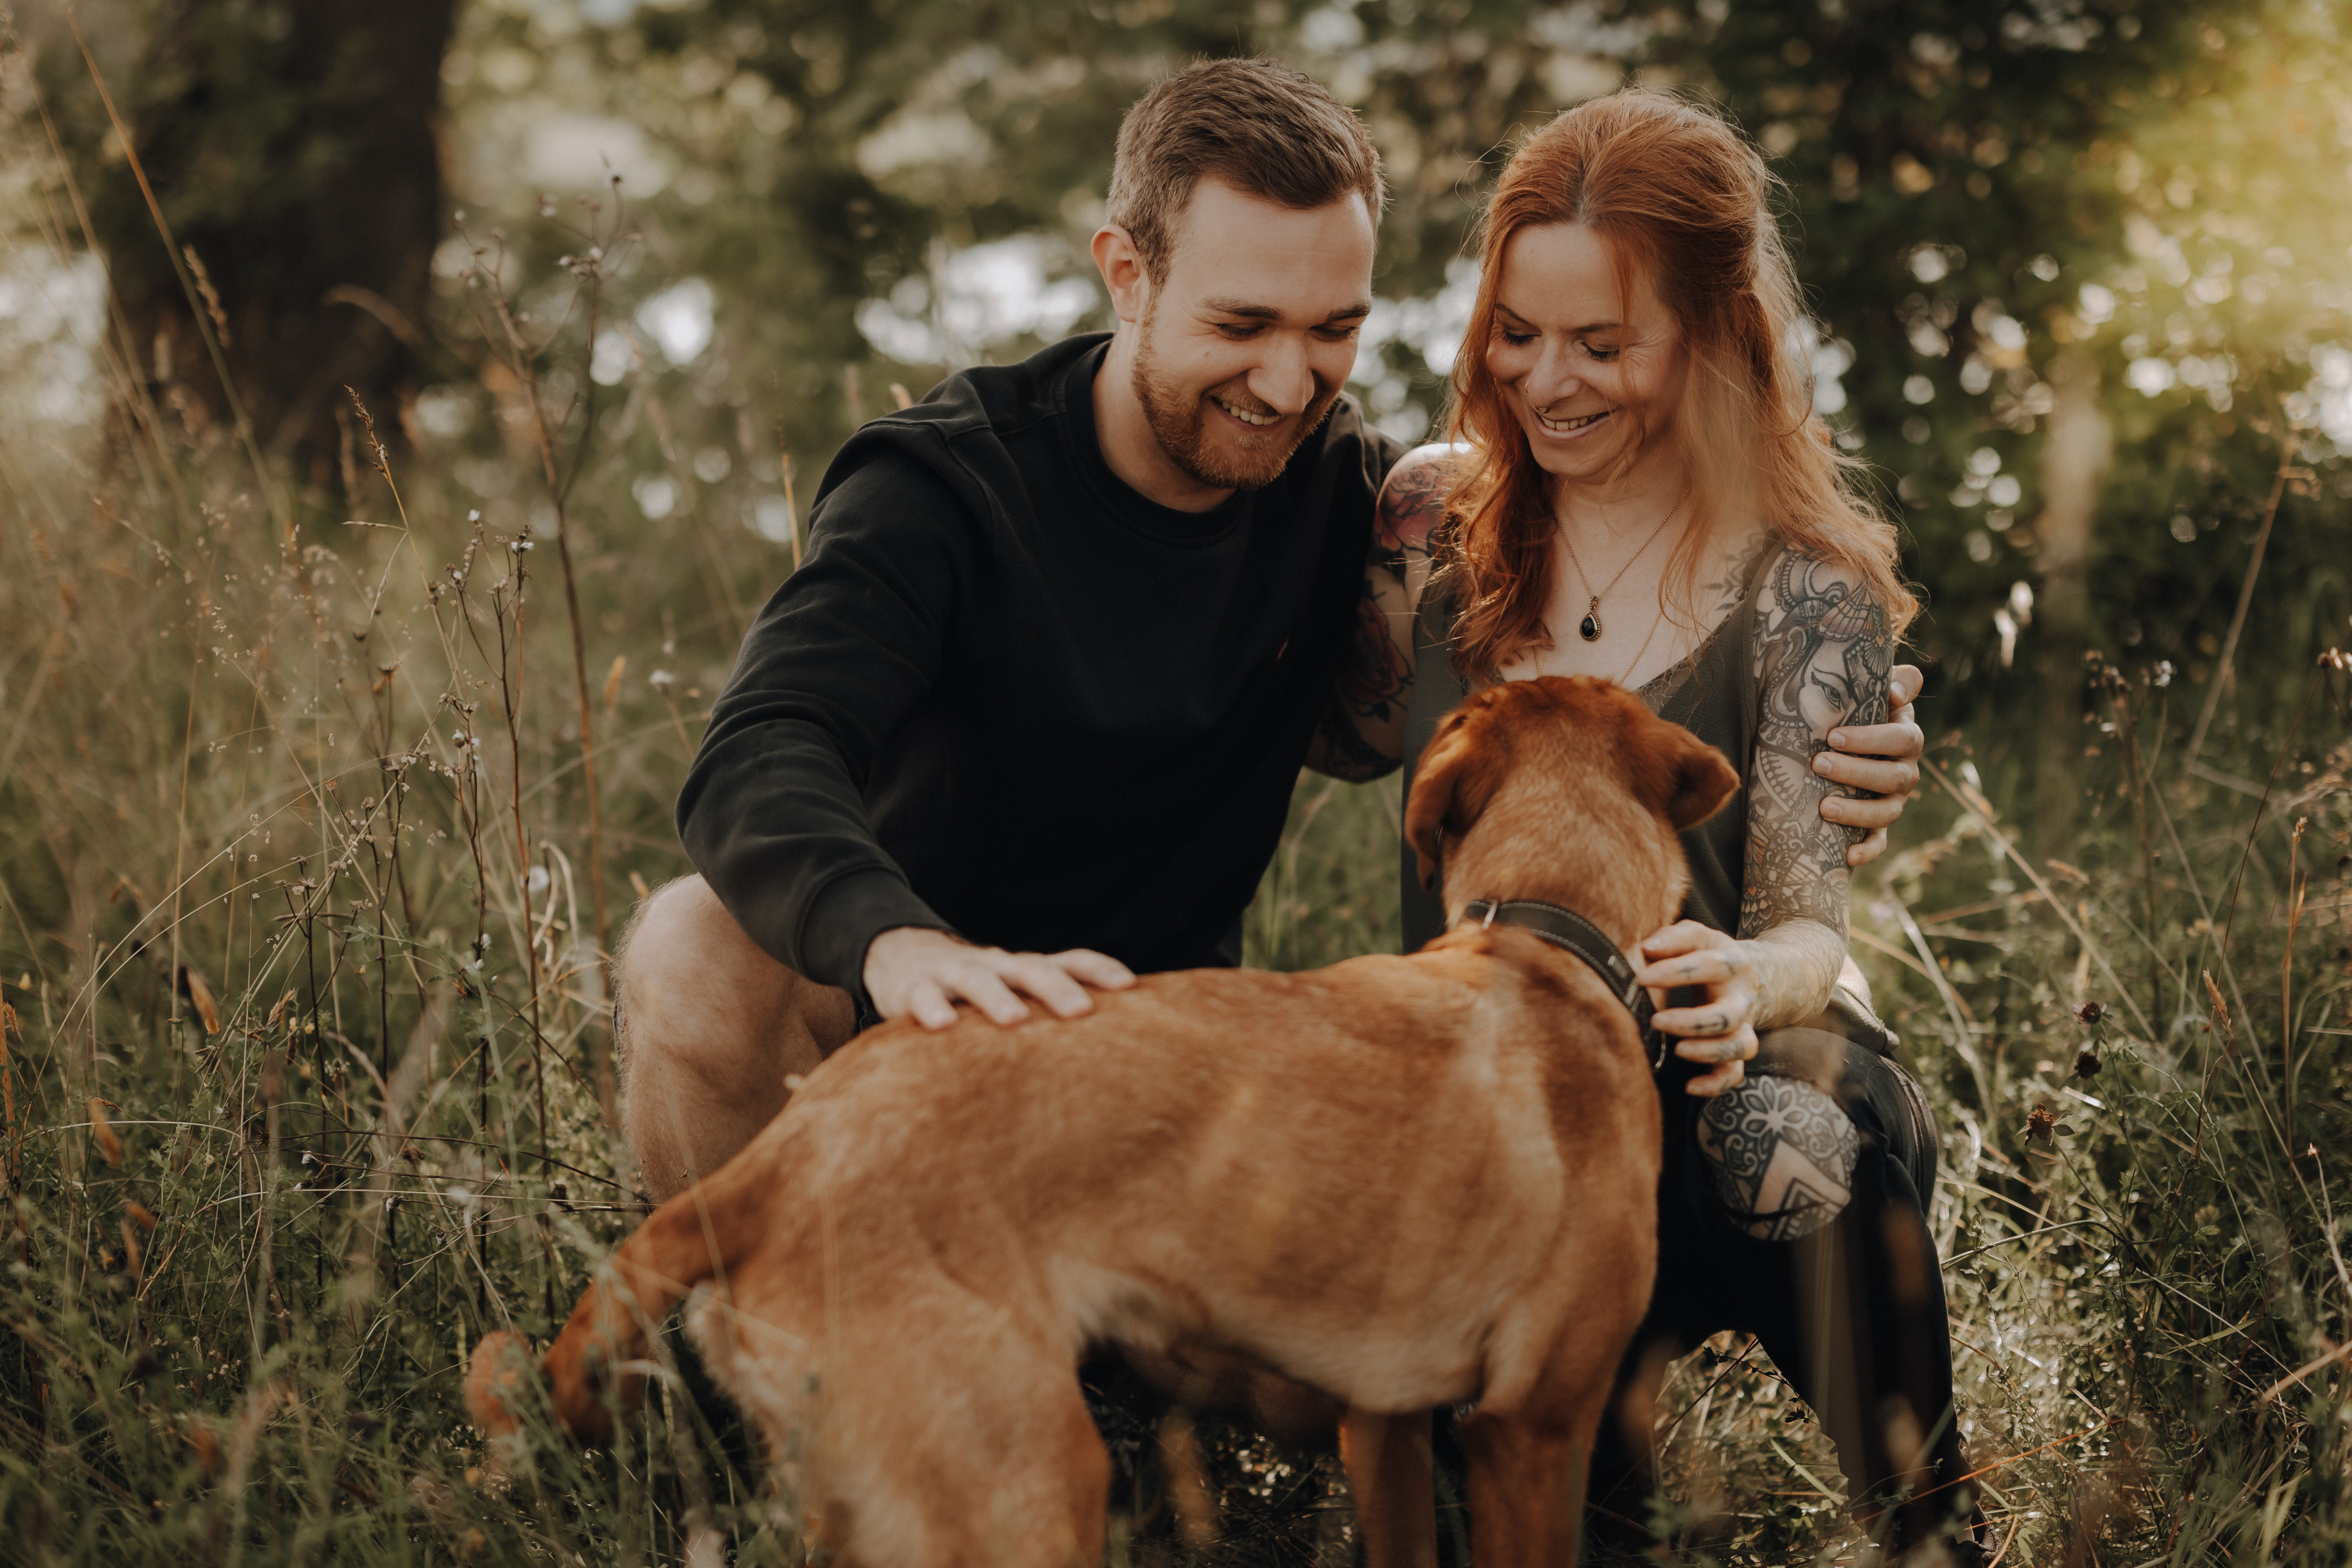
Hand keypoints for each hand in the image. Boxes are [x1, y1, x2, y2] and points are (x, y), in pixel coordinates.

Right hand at [863, 927, 1135, 1031]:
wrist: (897, 954)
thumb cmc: (969, 988)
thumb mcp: (1008, 992)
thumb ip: (1043, 1015)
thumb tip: (1103, 1052)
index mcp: (1021, 969)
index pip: (1067, 961)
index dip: (1097, 969)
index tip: (1129, 986)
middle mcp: (993, 966)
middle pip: (1030, 969)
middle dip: (1057, 987)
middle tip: (1082, 1011)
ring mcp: (952, 973)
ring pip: (977, 979)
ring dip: (997, 997)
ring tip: (1015, 1019)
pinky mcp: (912, 986)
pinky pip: (922, 996)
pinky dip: (932, 1008)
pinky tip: (943, 1025)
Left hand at [1633, 921, 1759, 1096]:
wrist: (1755, 976)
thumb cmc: (1711, 954)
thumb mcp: (1699, 937)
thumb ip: (1675, 937)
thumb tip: (1647, 948)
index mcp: (1732, 964)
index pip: (1710, 965)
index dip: (1676, 972)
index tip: (1641, 978)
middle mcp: (1741, 999)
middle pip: (1727, 1016)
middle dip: (1693, 1022)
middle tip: (1656, 1021)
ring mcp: (1743, 1028)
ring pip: (1738, 1047)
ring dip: (1709, 1052)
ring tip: (1678, 1050)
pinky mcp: (1737, 1051)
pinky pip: (1735, 1074)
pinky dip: (1716, 1084)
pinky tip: (1690, 1087)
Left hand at [1815, 662, 1923, 867]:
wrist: (1845, 744)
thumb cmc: (1856, 713)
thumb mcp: (1872, 691)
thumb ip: (1894, 682)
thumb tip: (1895, 690)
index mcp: (1905, 738)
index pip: (1902, 738)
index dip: (1872, 738)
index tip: (1834, 735)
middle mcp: (1905, 771)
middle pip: (1893, 776)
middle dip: (1856, 771)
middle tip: (1818, 762)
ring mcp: (1894, 801)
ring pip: (1887, 811)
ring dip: (1857, 811)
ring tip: (1824, 808)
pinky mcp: (1879, 826)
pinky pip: (1879, 843)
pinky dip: (1866, 851)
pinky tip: (1847, 856)